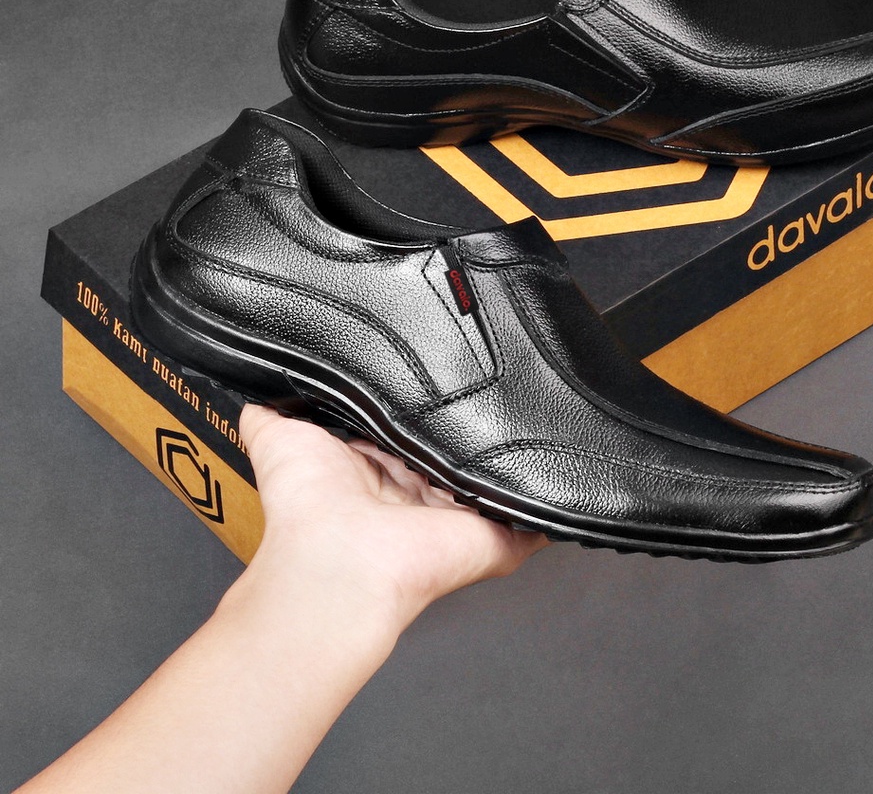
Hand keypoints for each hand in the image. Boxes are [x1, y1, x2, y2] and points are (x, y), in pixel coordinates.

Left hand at [239, 404, 547, 632]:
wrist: (341, 560)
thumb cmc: (307, 506)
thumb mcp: (278, 439)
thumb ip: (271, 411)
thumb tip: (252, 387)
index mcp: (377, 472)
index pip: (406, 433)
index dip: (418, 407)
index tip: (442, 369)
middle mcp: (418, 495)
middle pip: (453, 455)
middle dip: (470, 425)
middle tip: (496, 381)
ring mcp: (458, 519)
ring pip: (493, 481)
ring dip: (511, 457)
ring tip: (536, 412)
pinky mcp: (494, 539)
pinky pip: (534, 521)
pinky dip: (550, 505)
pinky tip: (562, 470)